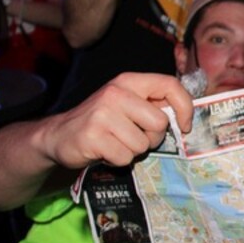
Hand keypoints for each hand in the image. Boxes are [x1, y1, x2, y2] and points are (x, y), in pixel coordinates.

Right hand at [39, 73, 192, 170]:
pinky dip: (119, 160)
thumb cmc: (102, 121)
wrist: (58, 135)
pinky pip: (125, 157)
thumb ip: (152, 105)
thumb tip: (185, 119)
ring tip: (116, 143)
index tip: (184, 126)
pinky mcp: (93, 136)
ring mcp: (103, 114)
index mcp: (129, 81)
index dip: (185, 107)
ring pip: (143, 144)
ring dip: (133, 151)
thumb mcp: (126, 103)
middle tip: (134, 138)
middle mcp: (116, 93)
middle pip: (159, 123)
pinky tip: (105, 151)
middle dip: (153, 138)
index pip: (170, 85)